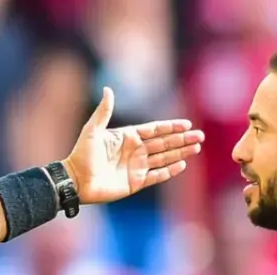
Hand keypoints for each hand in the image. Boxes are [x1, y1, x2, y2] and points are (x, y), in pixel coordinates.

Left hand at [64, 87, 203, 204]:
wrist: (76, 180)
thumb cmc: (82, 155)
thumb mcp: (92, 130)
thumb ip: (103, 111)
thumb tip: (108, 89)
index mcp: (127, 137)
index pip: (154, 130)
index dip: (171, 127)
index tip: (186, 124)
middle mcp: (135, 151)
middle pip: (164, 143)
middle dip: (182, 140)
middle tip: (200, 136)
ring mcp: (136, 167)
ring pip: (164, 158)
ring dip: (180, 153)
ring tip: (196, 148)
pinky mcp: (135, 183)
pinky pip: (157, 176)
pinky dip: (169, 171)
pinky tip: (182, 164)